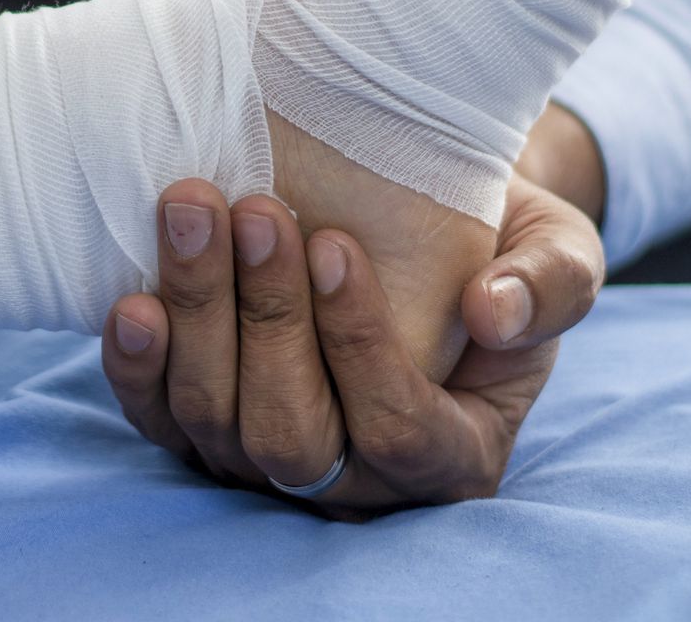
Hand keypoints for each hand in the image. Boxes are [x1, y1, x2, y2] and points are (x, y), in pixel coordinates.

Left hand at [101, 169, 602, 519]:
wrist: (417, 225)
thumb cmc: (496, 244)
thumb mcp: (555, 250)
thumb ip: (551, 283)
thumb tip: (495, 313)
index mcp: (452, 454)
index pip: (398, 429)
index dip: (358, 344)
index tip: (332, 242)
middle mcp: (354, 478)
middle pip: (290, 435)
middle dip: (266, 320)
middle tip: (255, 211)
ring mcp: (268, 460)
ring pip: (215, 421)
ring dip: (197, 314)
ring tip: (194, 211)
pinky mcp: (203, 430)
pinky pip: (157, 419)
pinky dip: (138, 367)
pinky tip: (134, 301)